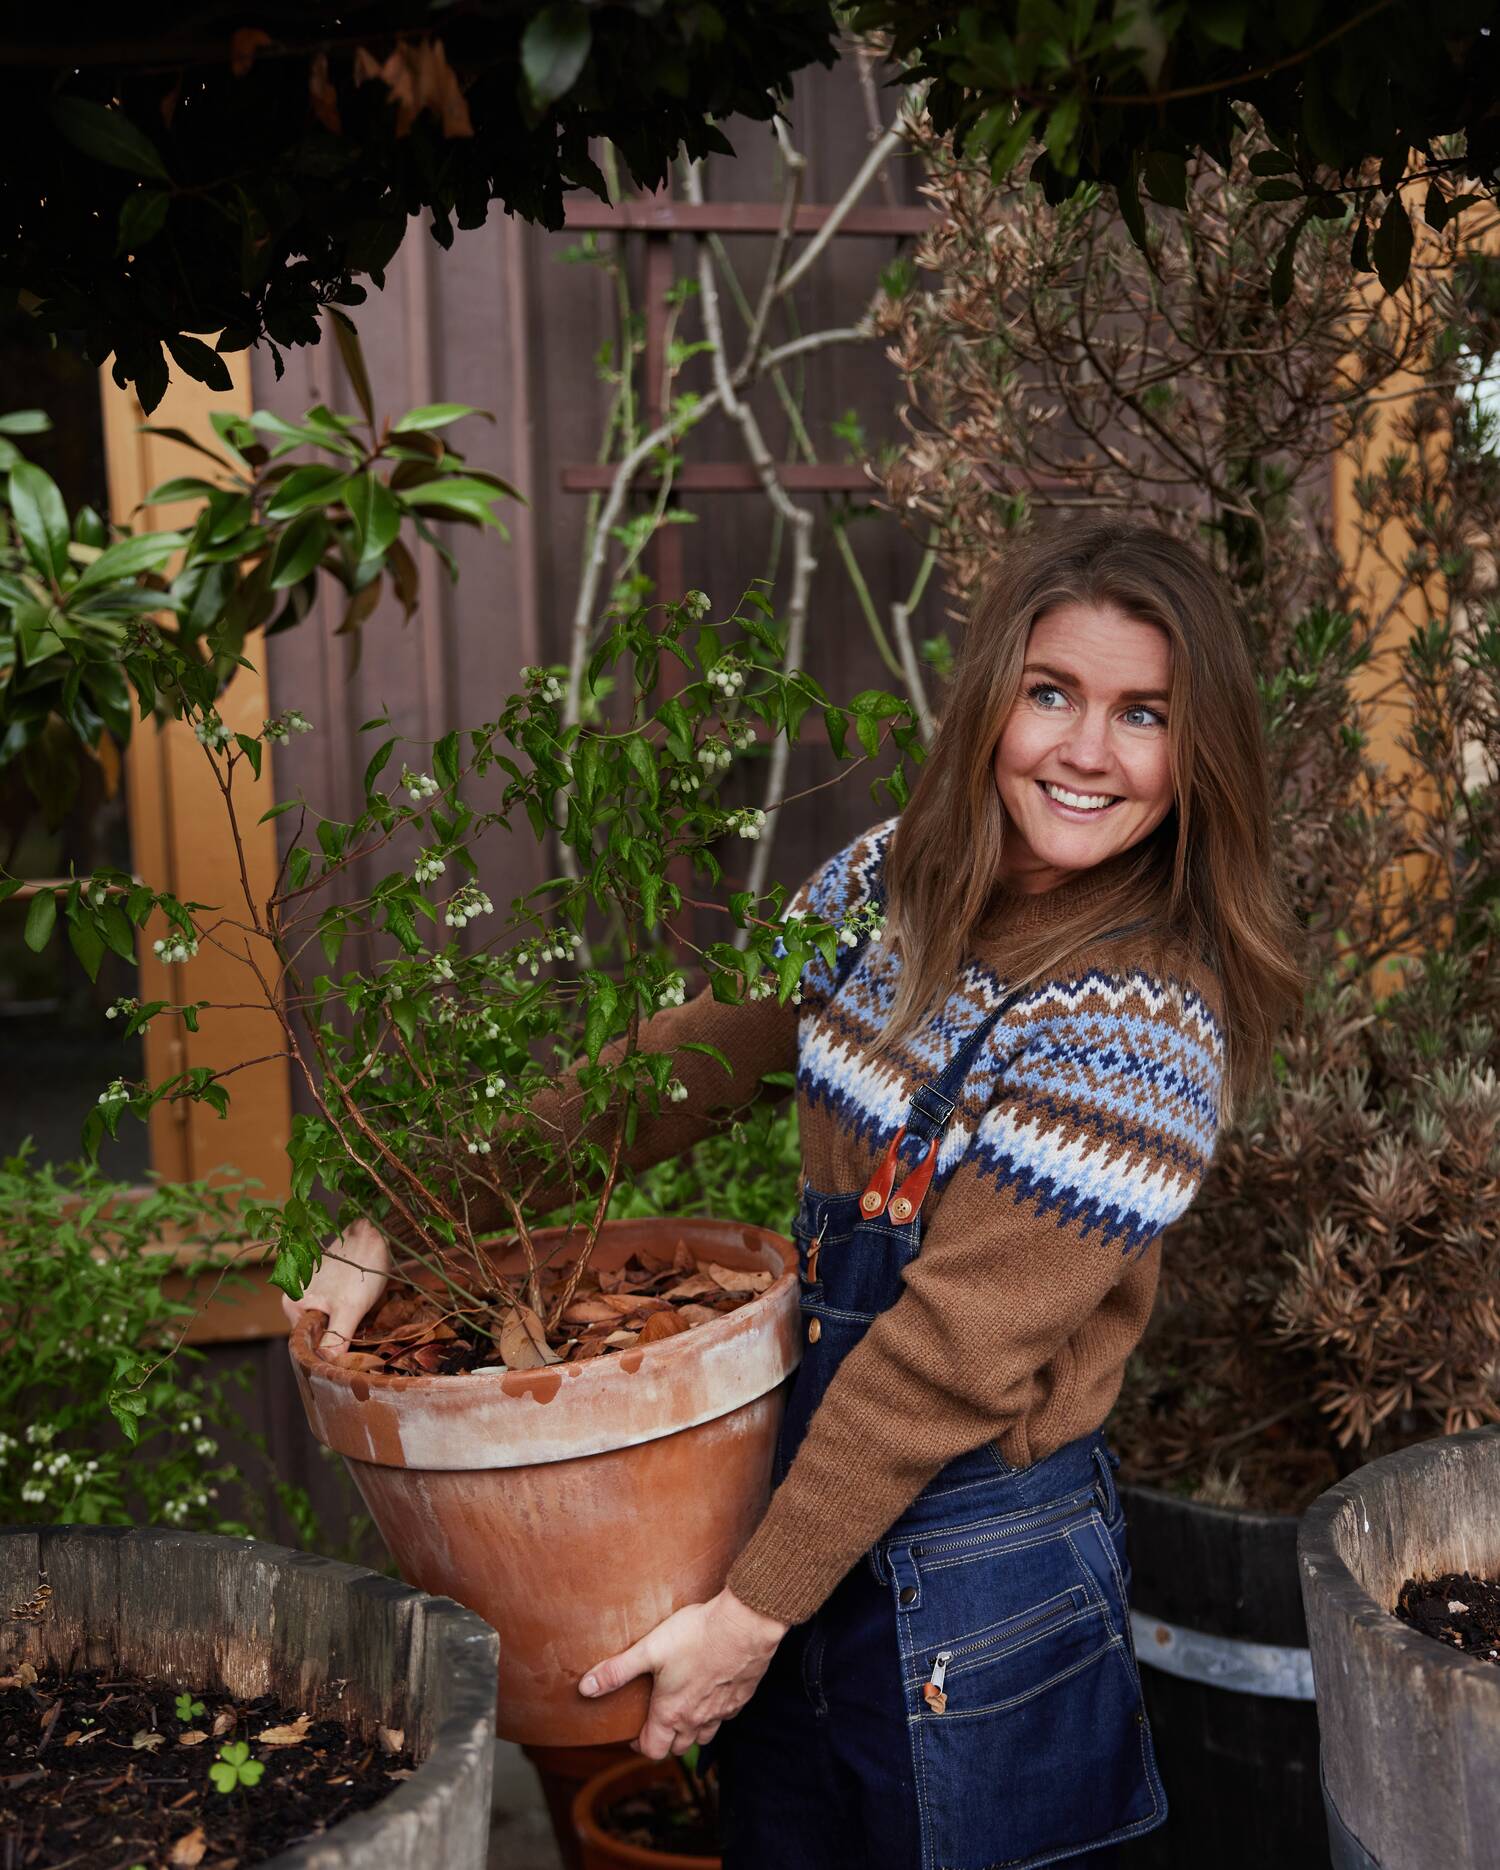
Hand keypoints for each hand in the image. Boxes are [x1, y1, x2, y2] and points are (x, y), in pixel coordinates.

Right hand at [280, 1218, 390, 1361]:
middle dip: (336, 1339)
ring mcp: (312, 1291)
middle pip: (316, 1332)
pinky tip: (362, 1307)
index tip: (346, 1359)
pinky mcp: (327, 1286)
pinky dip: (348, 1314)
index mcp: (292, 1304)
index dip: (325, 1354)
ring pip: (328, 1321)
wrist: (375, 1235)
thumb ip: (336, 1338)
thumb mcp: (349, 1309)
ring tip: (363, 1321)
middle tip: (359, 1339)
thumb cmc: (360, 1270)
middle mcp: (296, 1297)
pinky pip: (335, 1309)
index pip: (305, 1343)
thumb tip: (326, 1365)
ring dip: (344, 1327)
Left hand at [579, 1588, 787, 1759]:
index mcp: (672, 1712)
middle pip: (678, 1746)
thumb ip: (617, 1670)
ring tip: (682, 1709)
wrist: (744, 1625)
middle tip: (654, 1718)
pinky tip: (711, 1693)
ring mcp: (722, 1711)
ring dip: (690, 1730)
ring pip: (704, 1735)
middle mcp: (697, 1719)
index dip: (639, 1744)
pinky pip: (725, 1717)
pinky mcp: (741, 1698)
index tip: (632, 1731)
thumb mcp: (649, 1650)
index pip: (653, 1749)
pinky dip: (715, 1713)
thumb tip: (584, 1688)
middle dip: (664, 1738)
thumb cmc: (696, 1636)